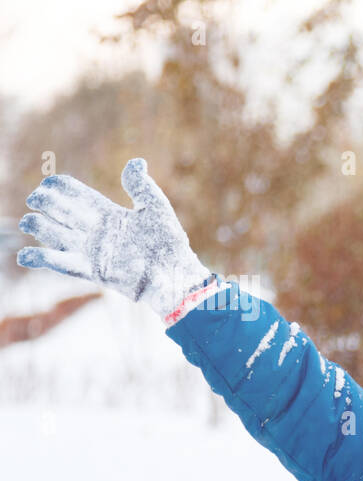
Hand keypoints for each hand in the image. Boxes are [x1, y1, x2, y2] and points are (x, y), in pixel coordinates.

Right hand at [16, 157, 211, 320]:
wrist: (174, 275)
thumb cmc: (169, 243)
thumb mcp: (156, 209)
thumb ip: (141, 186)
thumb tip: (136, 162)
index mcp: (109, 215)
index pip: (78, 196)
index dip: (61, 187)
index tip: (49, 181)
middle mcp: (97, 232)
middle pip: (62, 213)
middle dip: (45, 204)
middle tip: (35, 199)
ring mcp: (93, 251)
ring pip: (57, 236)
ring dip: (40, 227)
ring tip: (28, 220)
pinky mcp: (93, 271)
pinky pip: (62, 264)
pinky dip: (42, 259)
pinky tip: (25, 255)